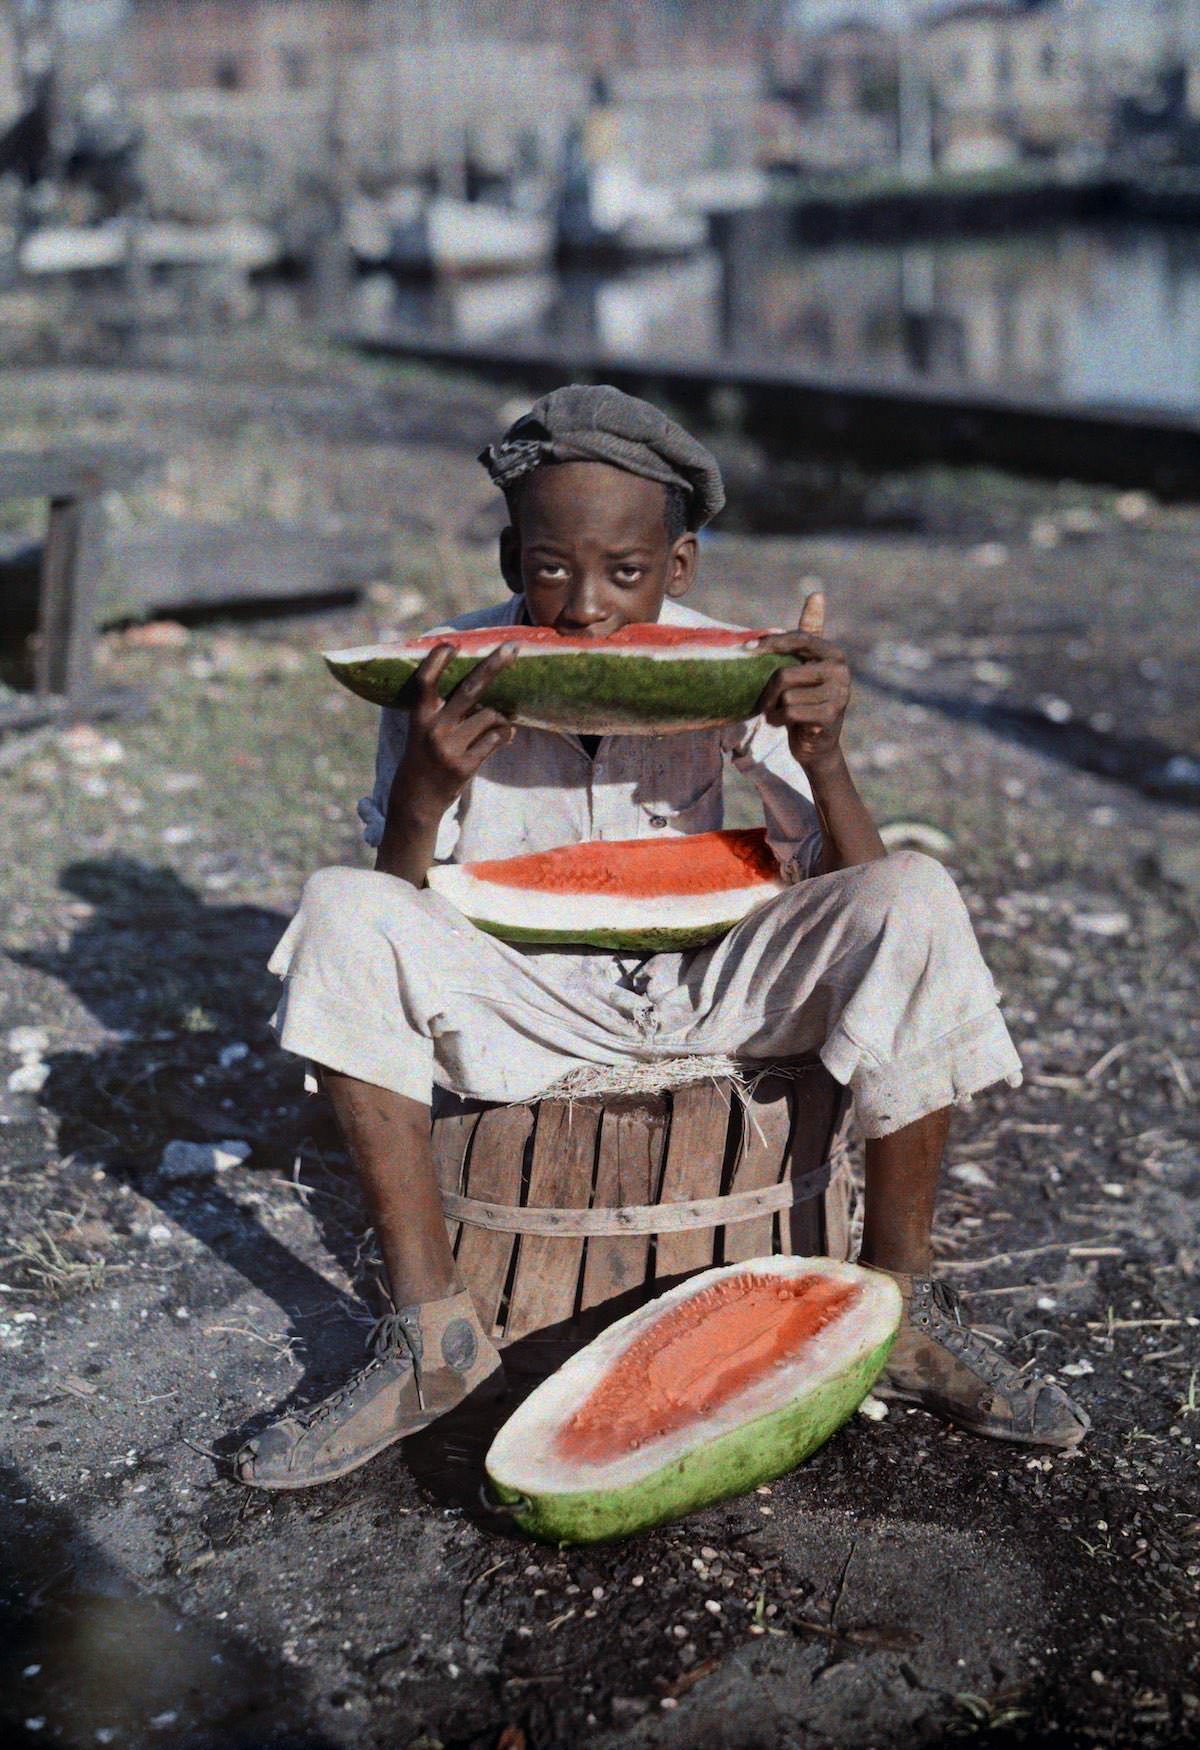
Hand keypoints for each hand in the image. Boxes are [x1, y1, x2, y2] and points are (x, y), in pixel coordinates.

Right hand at [392, 641, 517, 818]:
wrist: (416, 800)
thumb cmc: (422, 758)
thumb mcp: (423, 731)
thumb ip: (442, 710)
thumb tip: (481, 686)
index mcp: (419, 718)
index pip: (424, 683)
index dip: (436, 661)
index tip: (452, 644)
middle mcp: (434, 730)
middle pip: (469, 690)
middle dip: (493, 665)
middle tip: (512, 647)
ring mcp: (450, 748)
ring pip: (490, 715)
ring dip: (501, 716)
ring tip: (500, 723)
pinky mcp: (465, 765)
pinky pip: (496, 739)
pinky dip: (504, 734)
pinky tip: (506, 735)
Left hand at [752, 591, 850, 773]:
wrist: (817, 746)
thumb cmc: (805, 700)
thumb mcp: (805, 666)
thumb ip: (808, 634)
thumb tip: (817, 593)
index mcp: (833, 653)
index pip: (798, 639)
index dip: (771, 643)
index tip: (746, 649)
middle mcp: (841, 670)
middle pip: (784, 673)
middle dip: (768, 691)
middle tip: (767, 702)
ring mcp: (839, 694)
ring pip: (785, 695)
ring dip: (775, 709)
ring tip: (781, 714)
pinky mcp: (831, 716)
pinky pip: (790, 712)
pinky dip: (781, 720)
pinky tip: (788, 724)